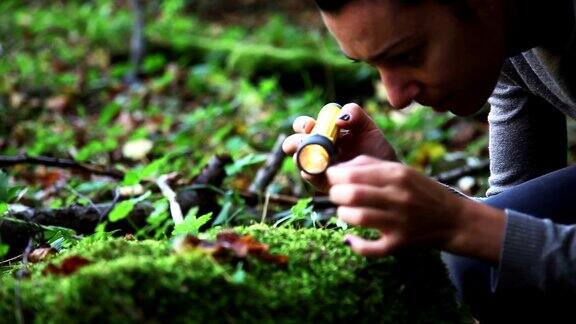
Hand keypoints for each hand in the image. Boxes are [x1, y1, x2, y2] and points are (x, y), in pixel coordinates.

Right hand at [282, 103, 396, 191]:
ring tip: (317, 154)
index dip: (303, 124)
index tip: (311, 125)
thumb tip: (339, 119)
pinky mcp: (321, 182)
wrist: (386, 175)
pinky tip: (323, 167)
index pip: (305, 125)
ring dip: (301, 155)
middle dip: (295, 140)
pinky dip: (310, 170)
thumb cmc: (376, 150)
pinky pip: (308, 175)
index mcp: (324, 133)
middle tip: (307, 141)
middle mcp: (316, 149)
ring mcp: (317, 166)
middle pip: (293, 142)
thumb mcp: (368, 127)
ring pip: (297, 159)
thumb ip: (355, 114)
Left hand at [327, 155, 505, 260]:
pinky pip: (369, 248)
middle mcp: (398, 198)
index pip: (353, 174)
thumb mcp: (401, 171)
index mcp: (397, 175)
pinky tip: (350, 237)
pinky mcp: (399, 244)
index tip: (332, 179)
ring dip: (343, 214)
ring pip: (357, 218)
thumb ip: (370, 165)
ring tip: (346, 212)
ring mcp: (399, 222)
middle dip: (335, 194)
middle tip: (337, 195)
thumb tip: (338, 169)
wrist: (453, 220)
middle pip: (351, 195)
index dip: (334, 177)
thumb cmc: (421, 192)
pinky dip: (354, 244)